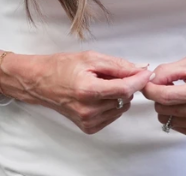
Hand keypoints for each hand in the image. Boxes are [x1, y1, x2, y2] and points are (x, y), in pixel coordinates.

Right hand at [0, 51, 152, 134]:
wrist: (39, 82)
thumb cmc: (61, 67)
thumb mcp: (89, 58)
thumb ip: (117, 65)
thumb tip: (140, 70)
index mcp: (87, 90)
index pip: (124, 89)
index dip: (139, 80)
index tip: (146, 73)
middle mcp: (88, 109)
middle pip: (124, 98)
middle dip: (125, 84)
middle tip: (110, 74)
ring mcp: (88, 121)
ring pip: (121, 107)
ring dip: (118, 95)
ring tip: (100, 84)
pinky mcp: (88, 127)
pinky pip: (112, 116)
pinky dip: (111, 105)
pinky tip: (97, 96)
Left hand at [142, 56, 185, 139]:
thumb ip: (166, 71)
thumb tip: (149, 81)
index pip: (163, 96)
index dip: (149, 89)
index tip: (146, 83)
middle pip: (161, 109)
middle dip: (159, 96)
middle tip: (169, 86)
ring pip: (166, 119)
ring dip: (167, 107)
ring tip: (179, 96)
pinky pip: (176, 127)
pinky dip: (175, 116)